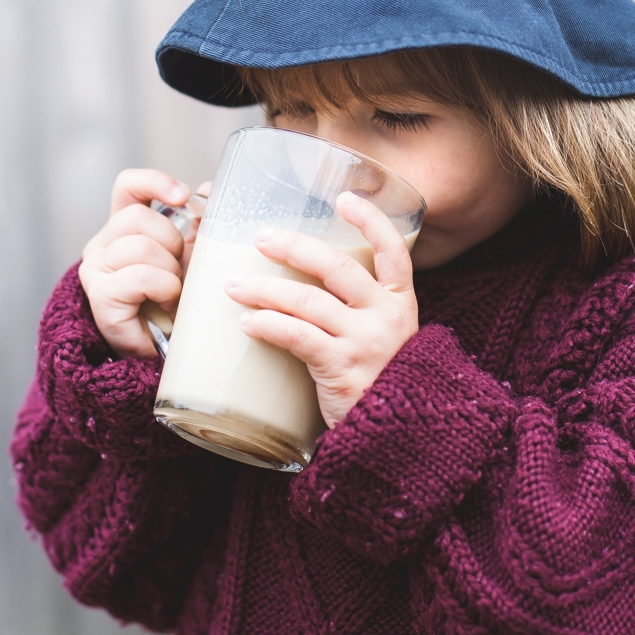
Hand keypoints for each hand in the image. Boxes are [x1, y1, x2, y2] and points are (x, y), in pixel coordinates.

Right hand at [79, 169, 195, 358]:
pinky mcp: (100, 295)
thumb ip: (197, 225)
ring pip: (141, 246)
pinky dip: (164, 289)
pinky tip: (166, 304)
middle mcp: (103, 243)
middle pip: (136, 216)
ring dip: (170, 271)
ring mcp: (96, 269)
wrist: (166, 350)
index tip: (182, 197)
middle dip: (172, 242)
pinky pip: (141, 276)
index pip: (128, 186)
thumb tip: (210, 189)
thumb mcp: (191, 258)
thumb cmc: (177, 302)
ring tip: (173, 292)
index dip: (153, 182)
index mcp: (124, 227)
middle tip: (179, 271)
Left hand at [224, 192, 418, 426]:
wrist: (397, 437)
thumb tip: (304, 281)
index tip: (345, 197)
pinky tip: (246, 322)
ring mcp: (365, 342)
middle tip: (260, 236)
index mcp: (402, 303)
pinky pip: (296, 335)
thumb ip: (358, 311)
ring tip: (233, 284)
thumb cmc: (380, 383)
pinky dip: (266, 324)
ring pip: (307, 300)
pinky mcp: (341, 368)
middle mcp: (387, 316)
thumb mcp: (384, 339)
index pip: (394, 250)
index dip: (371, 220)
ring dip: (264, 288)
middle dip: (294, 246)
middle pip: (338, 266)